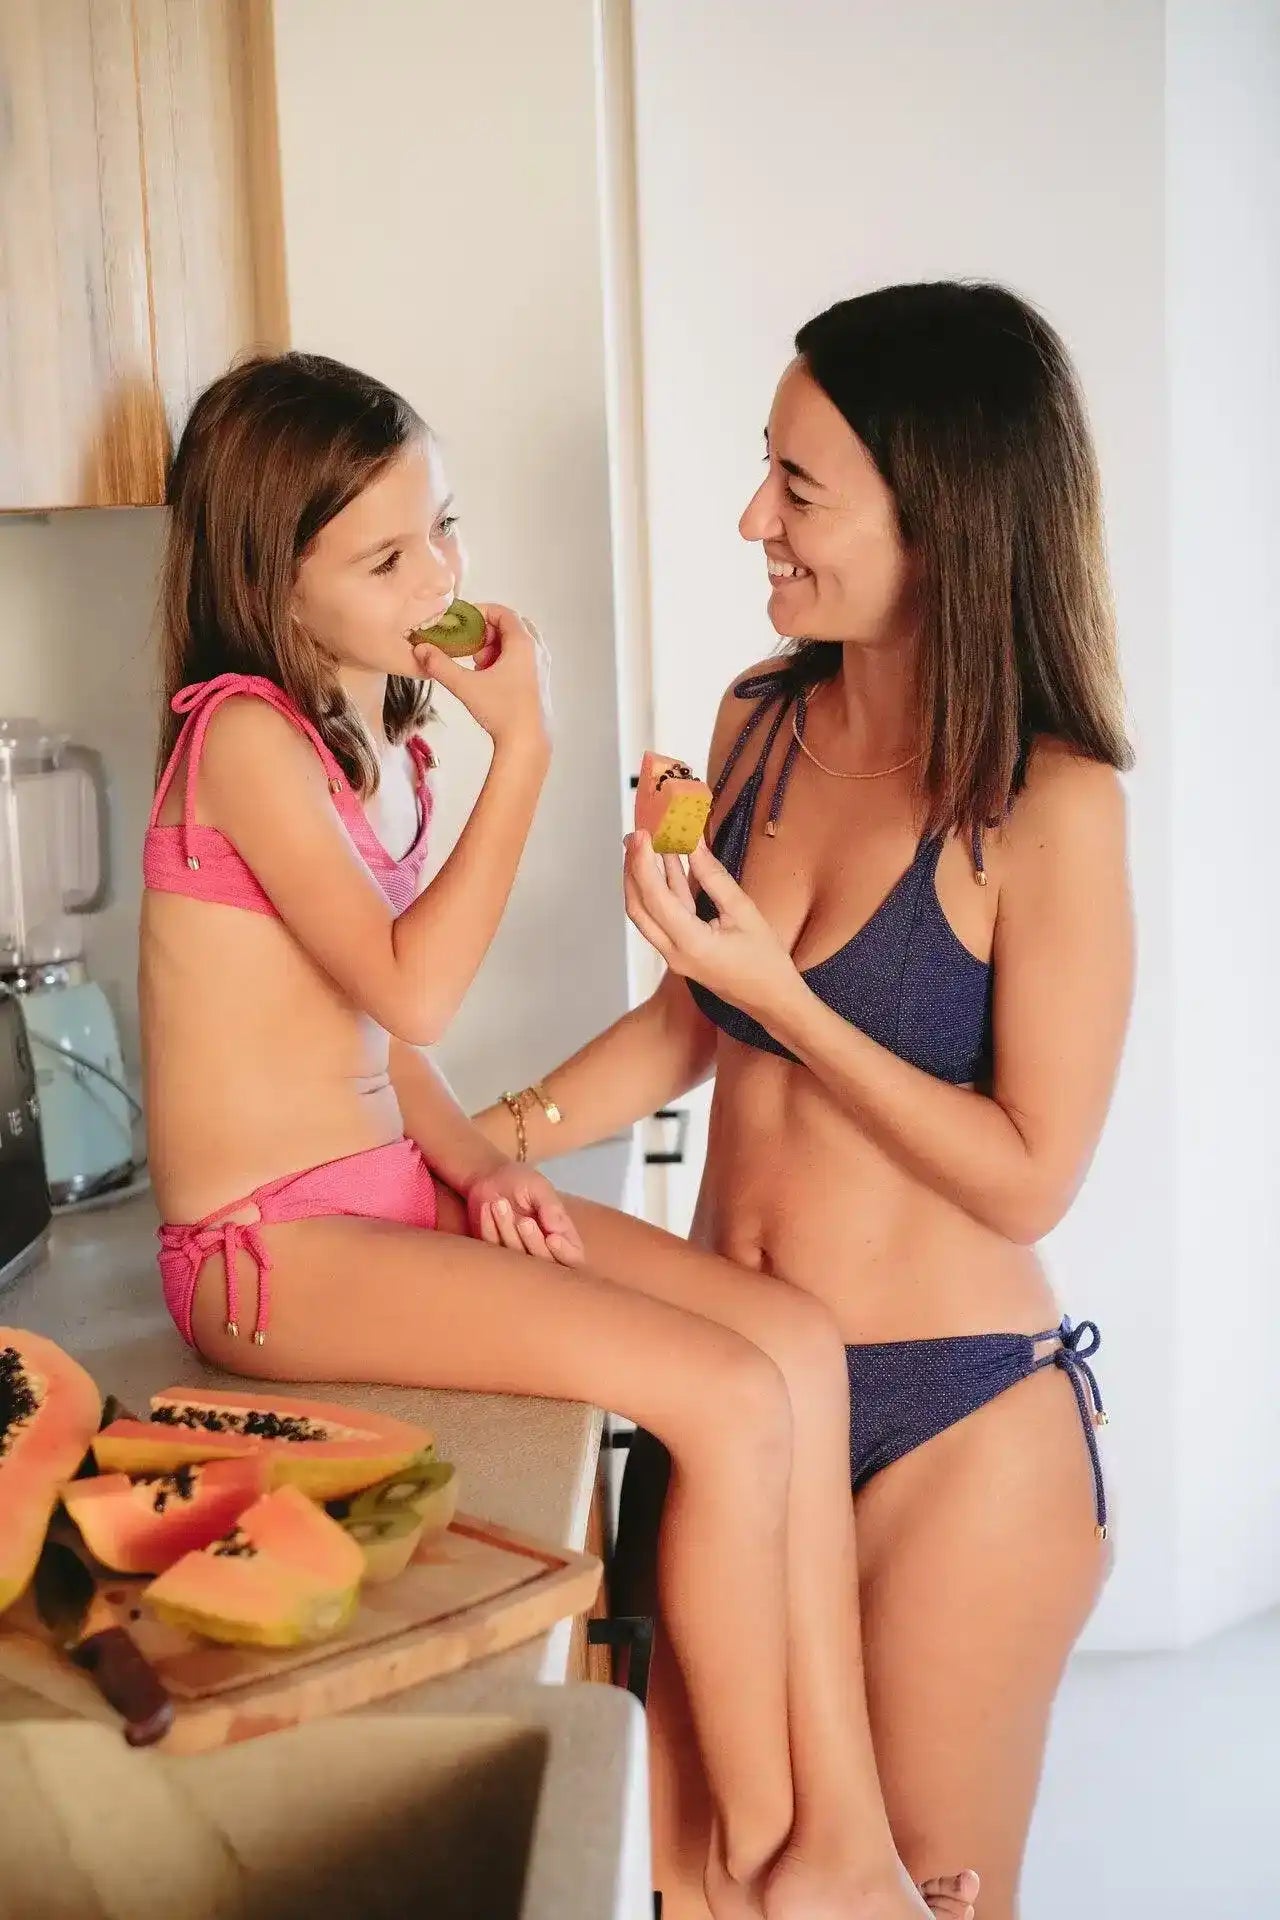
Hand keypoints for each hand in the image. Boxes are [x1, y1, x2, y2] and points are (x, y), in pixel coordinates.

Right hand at [413, 605, 551, 752]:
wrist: (527, 742)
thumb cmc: (502, 711)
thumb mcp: (465, 685)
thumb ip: (440, 665)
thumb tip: (420, 649)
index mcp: (522, 643)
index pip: (502, 612)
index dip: (479, 612)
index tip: (461, 623)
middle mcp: (536, 650)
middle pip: (509, 626)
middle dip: (485, 632)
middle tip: (469, 648)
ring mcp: (541, 666)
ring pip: (516, 643)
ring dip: (494, 648)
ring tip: (478, 666)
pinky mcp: (540, 681)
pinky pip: (521, 658)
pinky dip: (503, 660)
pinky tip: (489, 680)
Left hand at [466, 1161, 584, 1266]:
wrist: (489, 1177)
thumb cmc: (520, 1181)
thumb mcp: (538, 1187)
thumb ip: (550, 1207)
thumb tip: (559, 1230)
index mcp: (561, 1233)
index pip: (573, 1256)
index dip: (565, 1253)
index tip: (551, 1238)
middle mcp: (542, 1248)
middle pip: (545, 1263)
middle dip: (533, 1242)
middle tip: (523, 1220)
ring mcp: (517, 1252)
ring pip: (517, 1259)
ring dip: (507, 1231)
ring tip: (499, 1203)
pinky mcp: (495, 1252)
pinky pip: (493, 1249)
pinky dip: (489, 1229)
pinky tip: (487, 1208)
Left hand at [623, 832, 804, 1028]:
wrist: (771, 1000)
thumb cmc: (765, 961)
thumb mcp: (744, 912)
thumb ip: (714, 877)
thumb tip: (693, 844)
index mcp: (690, 943)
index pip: (655, 898)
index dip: (644, 863)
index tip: (643, 834)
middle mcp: (674, 952)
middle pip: (638, 907)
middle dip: (632, 869)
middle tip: (635, 836)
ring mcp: (674, 954)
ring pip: (646, 913)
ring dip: (643, 879)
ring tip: (645, 844)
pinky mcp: (680, 951)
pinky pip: (663, 918)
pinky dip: (662, 891)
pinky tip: (668, 865)